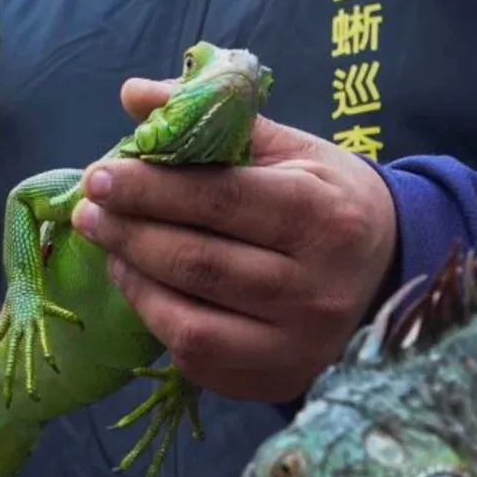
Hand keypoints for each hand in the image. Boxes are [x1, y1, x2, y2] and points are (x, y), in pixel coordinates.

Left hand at [72, 78, 397, 401]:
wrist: (387, 275)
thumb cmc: (331, 203)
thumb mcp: (292, 151)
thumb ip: (215, 121)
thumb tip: (134, 97)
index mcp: (324, 218)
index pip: (220, 200)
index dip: (151, 188)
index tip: (101, 176)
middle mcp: (315, 289)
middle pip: (198, 262)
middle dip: (129, 232)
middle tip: (90, 211)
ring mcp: (296, 345)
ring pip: (189, 320)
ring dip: (134, 278)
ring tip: (109, 245)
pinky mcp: (275, 379)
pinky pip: (196, 356)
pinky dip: (156, 317)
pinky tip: (142, 285)